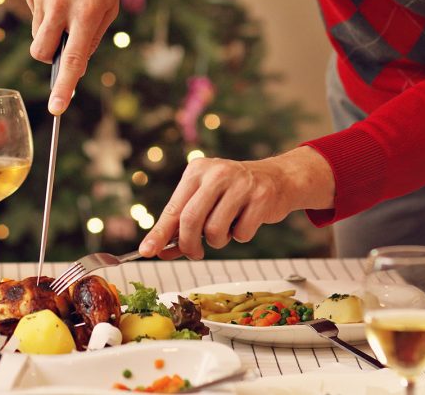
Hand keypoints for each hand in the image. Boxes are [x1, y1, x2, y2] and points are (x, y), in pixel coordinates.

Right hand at [23, 0, 121, 114]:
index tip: (56, 110)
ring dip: (49, 28)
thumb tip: (74, 63)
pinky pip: (34, 11)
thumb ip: (93, 35)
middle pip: (42, 52)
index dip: (64, 88)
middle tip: (61, 41)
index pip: (73, 60)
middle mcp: (62, 6)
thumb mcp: (110, 3)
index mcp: (88, 13)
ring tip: (66, 1)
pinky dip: (45, 7)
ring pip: (38, 32)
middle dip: (48, 56)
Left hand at [138, 147, 334, 259]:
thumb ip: (182, 224)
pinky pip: (241, 234)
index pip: (173, 208)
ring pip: (215, 231)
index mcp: (196, 171)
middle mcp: (216, 173)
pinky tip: (247, 220)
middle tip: (195, 253)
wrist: (278, 179)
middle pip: (190, 220)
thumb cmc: (234, 193)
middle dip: (189, 245)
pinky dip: (241, 235)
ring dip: (219, 240)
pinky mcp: (261, 197)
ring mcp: (240, 184)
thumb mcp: (205, 200)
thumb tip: (158, 250)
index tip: (146, 251)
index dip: (159, 234)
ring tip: (227, 227)